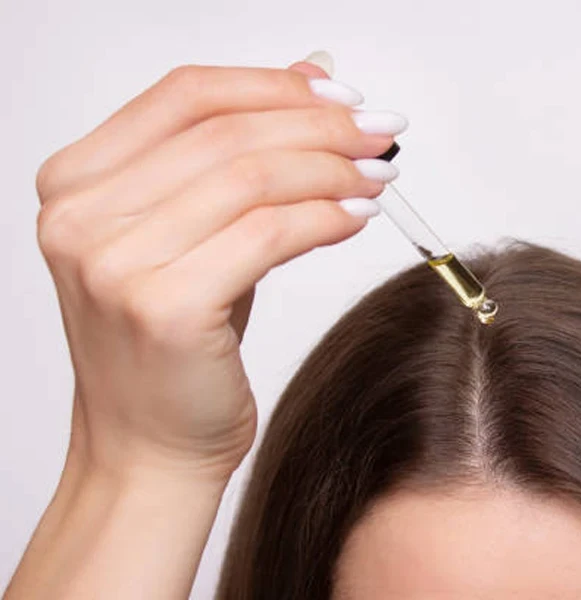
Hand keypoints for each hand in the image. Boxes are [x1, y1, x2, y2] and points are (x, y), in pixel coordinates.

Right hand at [34, 58, 405, 482]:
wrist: (150, 446)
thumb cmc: (175, 344)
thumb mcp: (200, 230)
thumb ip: (243, 151)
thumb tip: (313, 71)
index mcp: (75, 182)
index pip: (187, 95)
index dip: (276, 85)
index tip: (341, 95)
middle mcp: (81, 217)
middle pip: (226, 131)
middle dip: (320, 125)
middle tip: (378, 133)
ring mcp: (115, 264)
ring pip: (252, 177)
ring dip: (333, 169)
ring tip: (377, 175)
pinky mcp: (165, 308)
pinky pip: (268, 234)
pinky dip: (325, 218)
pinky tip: (356, 218)